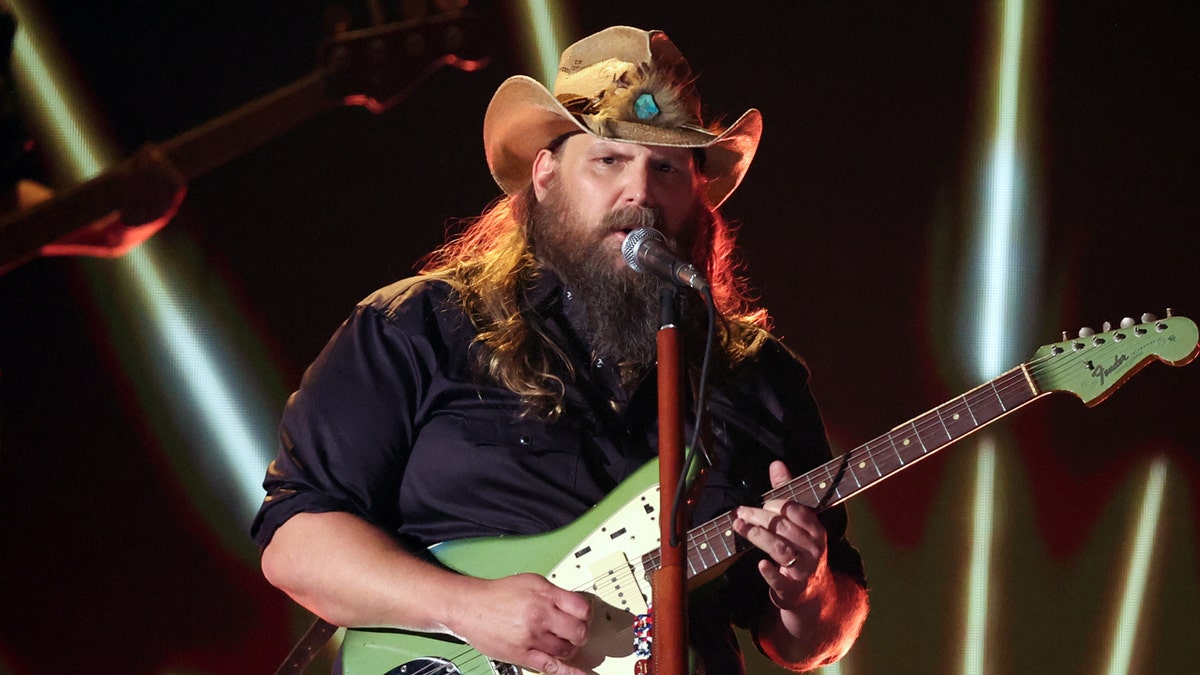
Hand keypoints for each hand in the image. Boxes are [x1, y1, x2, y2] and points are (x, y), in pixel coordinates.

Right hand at [446, 572, 592, 673]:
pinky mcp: (522, 654)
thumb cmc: (498, 594)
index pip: (582, 608)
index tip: (585, 617)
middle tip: (574, 633)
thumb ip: (554, 594)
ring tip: (560, 643)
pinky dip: (569, 672)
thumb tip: (574, 606)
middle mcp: (540, 614)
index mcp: (545, 594)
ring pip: (566, 650)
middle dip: (580, 634)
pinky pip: (551, 666)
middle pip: (578, 631)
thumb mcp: (531, 582)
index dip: (587, 615)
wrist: (470, 606)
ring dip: (568, 648)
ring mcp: (532, 636)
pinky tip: (582, 674)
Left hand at [732, 460, 831, 610]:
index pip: (796, 511)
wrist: (813, 594)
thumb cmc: (802, 551)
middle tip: (739, 512)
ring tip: (738, 526)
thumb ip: (787, 494)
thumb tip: (776, 464)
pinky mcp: (792, 589)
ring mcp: (804, 570)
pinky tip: (760, 564)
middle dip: (759, 517)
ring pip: (780, 549)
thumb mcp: (799, 524)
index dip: (775, 504)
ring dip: (757, 536)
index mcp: (816, 530)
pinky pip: (781, 579)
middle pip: (783, 527)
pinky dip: (770, 571)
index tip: (759, 502)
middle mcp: (813, 549)